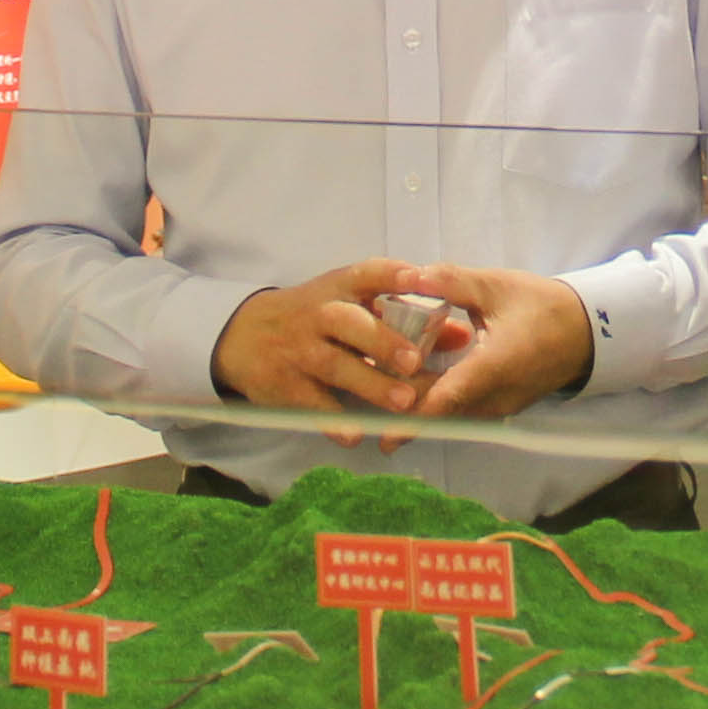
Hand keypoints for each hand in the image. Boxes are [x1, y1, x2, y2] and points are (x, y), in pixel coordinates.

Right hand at [211, 262, 446, 416]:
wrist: (244, 335)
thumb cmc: (316, 317)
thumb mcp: (351, 306)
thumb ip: (405, 319)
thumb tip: (462, 335)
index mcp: (339, 289)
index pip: (366, 274)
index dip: (390, 275)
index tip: (417, 277)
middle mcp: (319, 316)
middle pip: (350, 324)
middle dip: (383, 341)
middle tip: (414, 360)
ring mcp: (301, 351)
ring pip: (336, 367)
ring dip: (371, 385)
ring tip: (404, 403)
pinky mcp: (286, 385)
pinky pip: (312, 404)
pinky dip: (334, 421)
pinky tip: (356, 434)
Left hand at [394, 267, 594, 423]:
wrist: (587, 331)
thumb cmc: (543, 306)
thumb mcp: (496, 286)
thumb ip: (451, 281)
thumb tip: (410, 274)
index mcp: (494, 366)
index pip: (447, 399)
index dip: (412, 417)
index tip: (380, 433)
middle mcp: (494, 397)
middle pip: (439, 411)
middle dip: (400, 408)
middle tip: (359, 400)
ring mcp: (498, 408)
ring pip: (448, 414)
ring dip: (416, 405)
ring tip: (376, 392)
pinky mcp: (498, 408)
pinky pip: (460, 411)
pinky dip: (435, 401)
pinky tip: (410, 383)